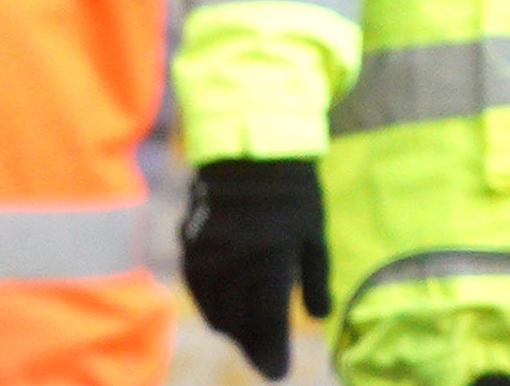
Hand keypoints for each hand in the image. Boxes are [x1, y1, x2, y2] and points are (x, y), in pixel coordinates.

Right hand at [180, 156, 331, 379]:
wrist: (249, 146)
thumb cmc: (293, 191)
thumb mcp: (314, 235)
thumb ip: (315, 281)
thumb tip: (318, 317)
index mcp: (270, 261)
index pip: (268, 324)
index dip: (272, 354)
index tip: (277, 374)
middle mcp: (235, 261)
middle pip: (239, 323)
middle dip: (253, 346)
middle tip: (266, 358)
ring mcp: (209, 252)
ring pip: (213, 308)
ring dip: (231, 328)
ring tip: (247, 336)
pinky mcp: (190, 240)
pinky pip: (196, 286)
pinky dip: (209, 304)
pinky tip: (222, 310)